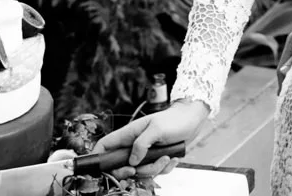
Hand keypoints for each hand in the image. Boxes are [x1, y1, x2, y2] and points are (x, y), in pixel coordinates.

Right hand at [90, 99, 207, 179]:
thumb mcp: (157, 129)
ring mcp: (145, 154)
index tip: (106, 169)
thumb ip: (142, 144)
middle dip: (130, 172)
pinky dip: (165, 168)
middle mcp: (134, 145)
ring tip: (166, 157)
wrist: (193, 120)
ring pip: (140, 171)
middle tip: (138, 170)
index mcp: (129, 134)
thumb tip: (132, 161)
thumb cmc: (175, 119)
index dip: (99, 158)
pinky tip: (172, 158)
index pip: (105, 146)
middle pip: (120, 166)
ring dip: (154, 168)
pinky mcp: (156, 159)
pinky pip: (155, 172)